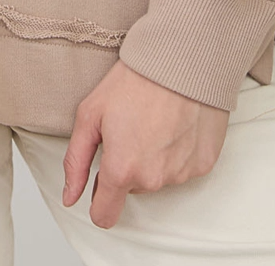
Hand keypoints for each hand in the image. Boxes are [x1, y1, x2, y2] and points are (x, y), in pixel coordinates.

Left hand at [62, 59, 229, 228]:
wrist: (181, 59)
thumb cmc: (136, 79)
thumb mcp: (90, 113)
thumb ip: (75, 161)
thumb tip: (70, 195)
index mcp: (122, 169)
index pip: (105, 215)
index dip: (98, 201)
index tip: (100, 183)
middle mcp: (153, 179)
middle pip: (132, 188)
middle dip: (128, 165)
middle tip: (130, 127)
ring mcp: (181, 173)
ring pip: (158, 178)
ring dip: (153, 157)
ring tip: (154, 120)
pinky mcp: (203, 163)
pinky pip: (183, 167)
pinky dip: (177, 151)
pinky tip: (174, 124)